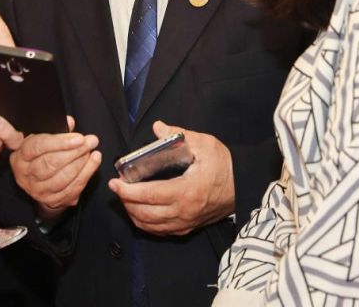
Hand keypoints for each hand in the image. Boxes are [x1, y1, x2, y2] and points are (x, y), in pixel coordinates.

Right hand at [0, 115, 100, 220]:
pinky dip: (86, 175)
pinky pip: (72, 189)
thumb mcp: (42, 139)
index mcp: (21, 156)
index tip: (79, 137)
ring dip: (81, 164)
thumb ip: (55, 130)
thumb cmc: (41, 155)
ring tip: (92, 152)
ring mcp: (38, 190)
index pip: (38, 147)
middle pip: (50, 163)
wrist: (37, 182)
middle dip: (74, 152)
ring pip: (62, 178)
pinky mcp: (52, 201)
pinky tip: (94, 163)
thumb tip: (70, 122)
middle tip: (90, 142)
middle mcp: (26, 175)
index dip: (60, 142)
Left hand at [108, 120, 233, 235]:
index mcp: (186, 191)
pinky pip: (160, 232)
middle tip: (117, 188)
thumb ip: (179, 134)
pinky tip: (139, 212)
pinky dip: (145, 224)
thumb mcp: (205, 144)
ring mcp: (185, 223)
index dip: (127, 191)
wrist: (243, 185)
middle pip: (144, 214)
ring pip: (150, 226)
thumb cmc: (224, 165)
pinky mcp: (188, 228)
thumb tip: (157, 127)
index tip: (114, 182)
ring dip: (133, 214)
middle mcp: (183, 212)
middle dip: (125, 202)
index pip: (149, 196)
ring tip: (125, 198)